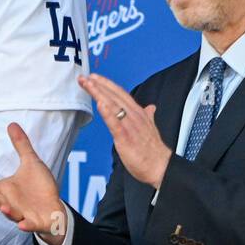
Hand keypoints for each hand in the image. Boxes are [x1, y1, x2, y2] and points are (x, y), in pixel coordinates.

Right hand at [0, 122, 67, 244]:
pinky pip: (29, 225)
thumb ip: (21, 145)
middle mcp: (12, 202)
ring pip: (12, 213)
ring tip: (3, 208)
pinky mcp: (35, 222)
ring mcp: (23, 213)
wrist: (54, 207)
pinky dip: (26, 225)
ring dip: (7, 211)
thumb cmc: (39, 187)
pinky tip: (22, 225)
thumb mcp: (31, 163)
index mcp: (8, 189)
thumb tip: (12, 124)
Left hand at [78, 73, 172, 189]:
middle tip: (84, 78)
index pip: (120, 94)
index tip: (94, 77)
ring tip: (88, 84)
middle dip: (98, 85)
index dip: (107, 84)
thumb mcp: (150, 128)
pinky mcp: (125, 138)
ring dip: (99, 93)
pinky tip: (100, 104)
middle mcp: (134, 116)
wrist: (160, 167)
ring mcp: (129, 126)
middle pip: (113, 96)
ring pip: (112, 105)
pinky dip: (107, 113)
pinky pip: (115, 123)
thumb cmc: (153, 151)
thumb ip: (148, 116)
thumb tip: (151, 107)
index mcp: (138, 113)